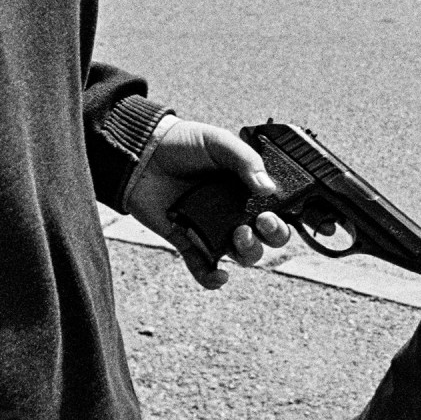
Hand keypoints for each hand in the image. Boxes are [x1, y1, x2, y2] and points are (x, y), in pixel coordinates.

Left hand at [125, 117, 291, 288]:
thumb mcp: (218, 142)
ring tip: (238, 236)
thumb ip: (246, 161)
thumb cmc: (181, 142)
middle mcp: (233, 209)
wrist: (139, 153)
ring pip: (241, 253)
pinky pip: (203, 267)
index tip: (272, 213)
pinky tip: (220, 275)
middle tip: (260, 223)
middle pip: (264, 236)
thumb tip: (270, 189)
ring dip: (248, 252)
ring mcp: (211, 227)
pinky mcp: (187, 240)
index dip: (281, 217)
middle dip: (271, 237)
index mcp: (245, 186)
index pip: (274, 208)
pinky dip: (212, 277)